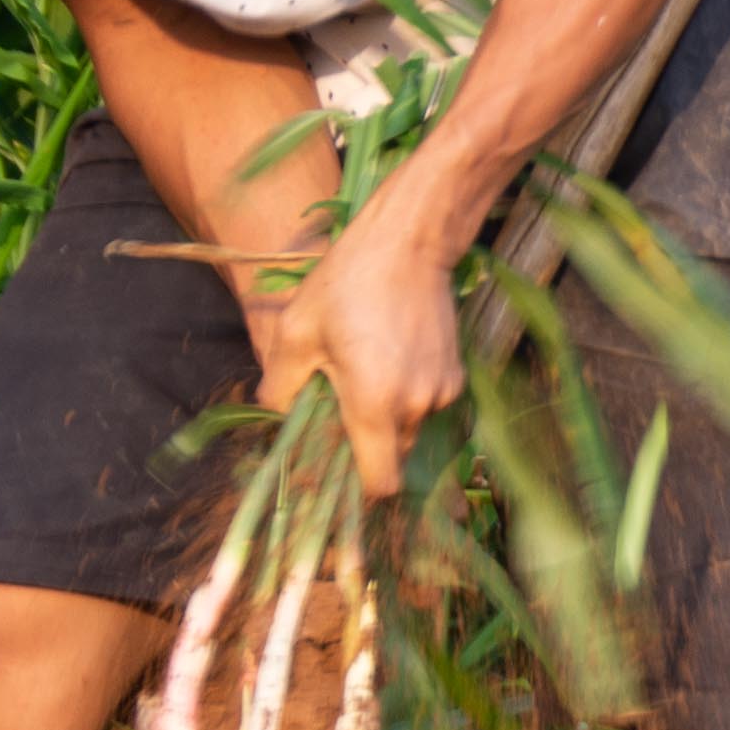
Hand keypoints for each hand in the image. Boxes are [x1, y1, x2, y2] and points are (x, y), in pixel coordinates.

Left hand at [253, 213, 466, 494]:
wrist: (408, 242)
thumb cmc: (346, 282)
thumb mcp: (296, 331)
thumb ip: (279, 386)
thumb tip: (273, 416)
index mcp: (375, 403)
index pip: (380, 484)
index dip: (358, 487)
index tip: (336, 466)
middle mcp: (416, 405)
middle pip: (392, 457)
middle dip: (366, 444)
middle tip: (339, 406)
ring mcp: (442, 390)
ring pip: (410, 429)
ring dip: (386, 417)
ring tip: (364, 372)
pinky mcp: (456, 373)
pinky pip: (426, 404)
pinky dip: (406, 395)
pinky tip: (388, 358)